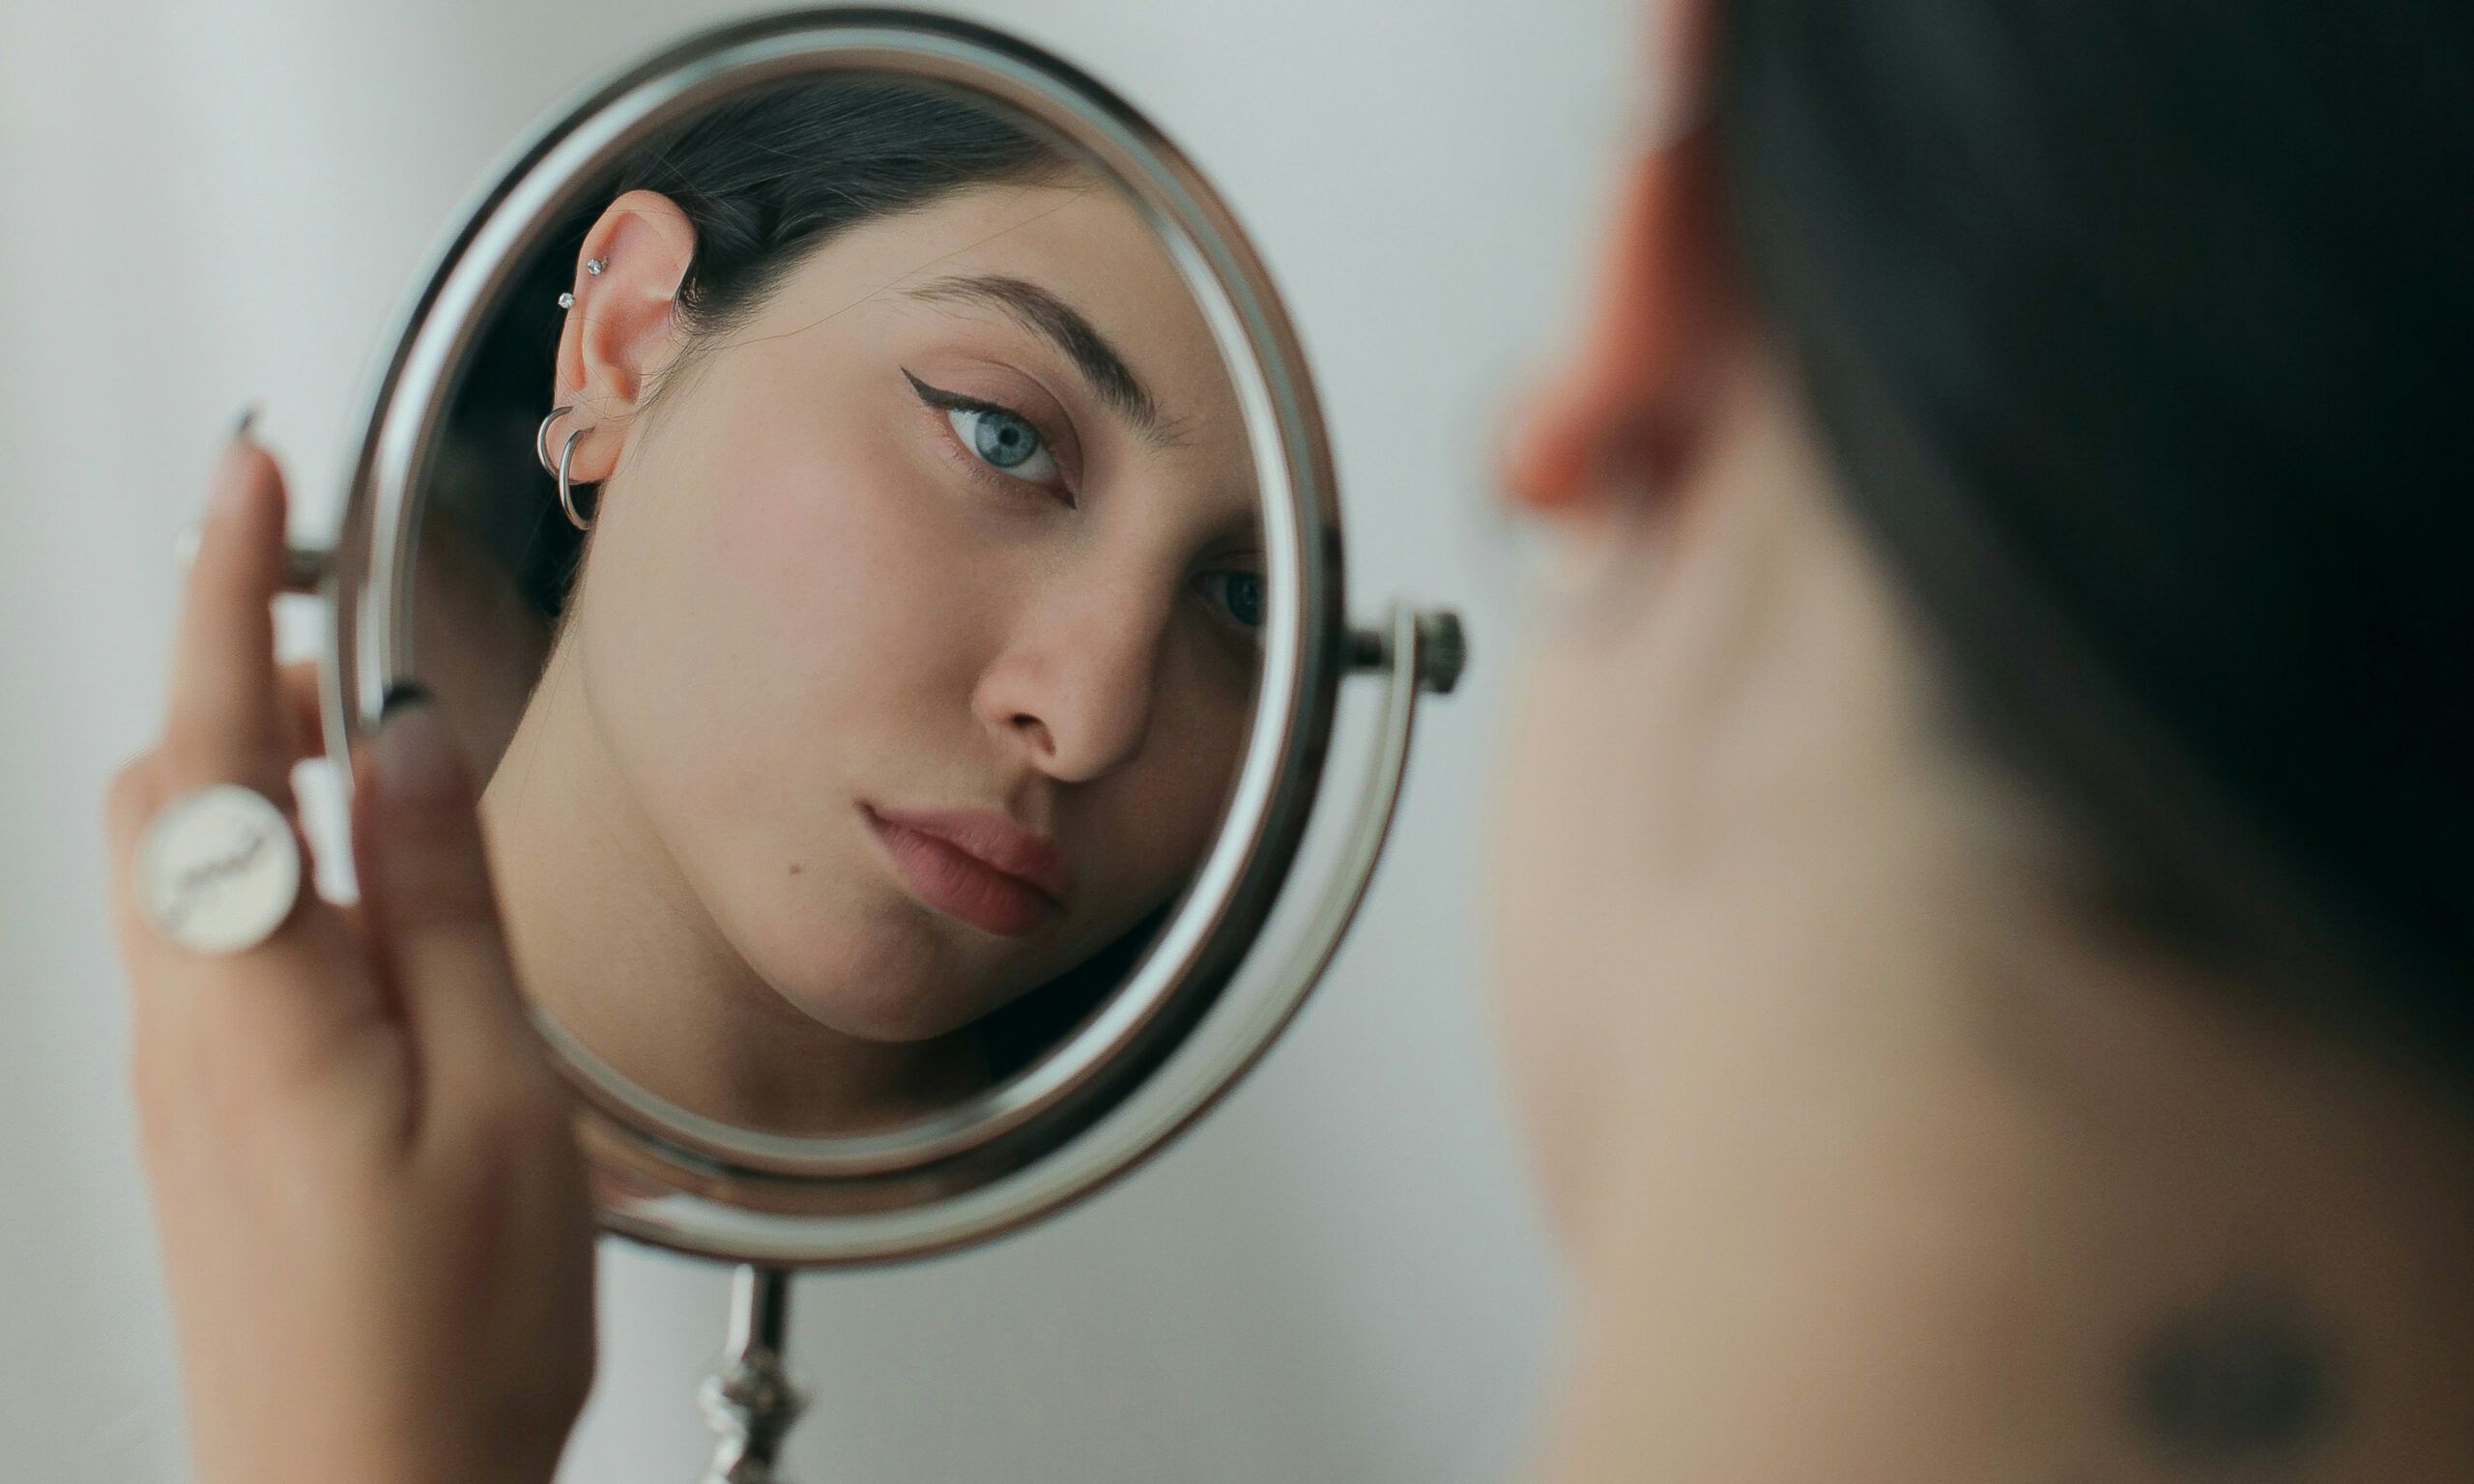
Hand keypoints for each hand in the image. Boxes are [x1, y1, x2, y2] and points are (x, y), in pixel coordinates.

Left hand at [103, 420, 597, 1483]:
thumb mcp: (492, 1097)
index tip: (245, 476)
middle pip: (159, 786)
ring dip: (244, 758)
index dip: (221, 585)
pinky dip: (262, 855)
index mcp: (253, 1001)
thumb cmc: (435, 1345)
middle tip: (320, 606)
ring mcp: (183, 1076)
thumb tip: (404, 744)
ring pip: (178, 858)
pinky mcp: (208, 1118)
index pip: (204, 738)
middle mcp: (185, 1026)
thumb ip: (439, 903)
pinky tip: (356, 890)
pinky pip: (209, 934)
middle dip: (226, 661)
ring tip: (356, 734)